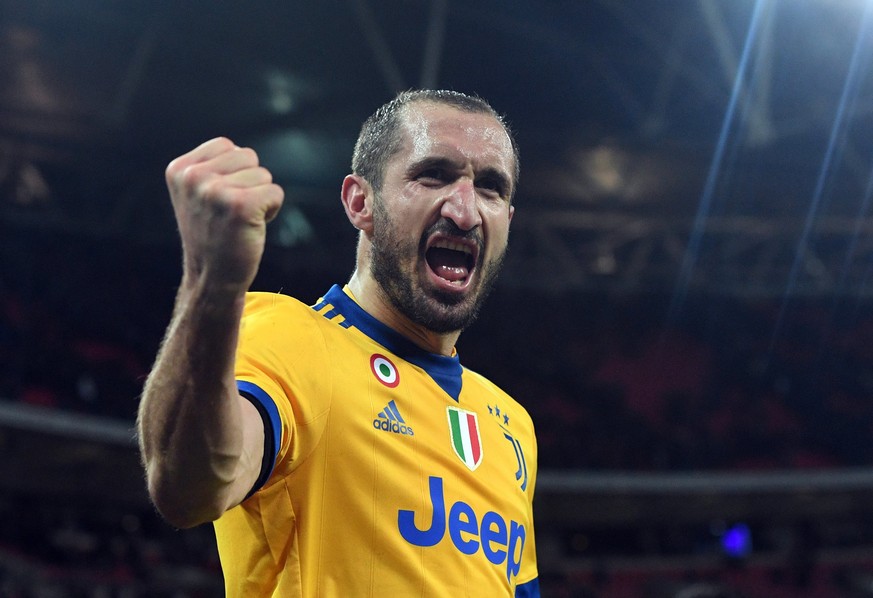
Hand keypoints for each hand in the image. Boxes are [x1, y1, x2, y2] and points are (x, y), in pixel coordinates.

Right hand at [165, 137, 283, 292]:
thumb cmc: (212, 234)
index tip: (220, 200)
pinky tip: (253, 226)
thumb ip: (210, 168)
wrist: (211, 278)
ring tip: (239, 220)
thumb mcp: (196, 195)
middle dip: (249, 182)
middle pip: (248, 156)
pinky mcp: (240, 206)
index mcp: (179, 169)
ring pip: (263, 174)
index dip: (234, 171)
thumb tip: (239, 150)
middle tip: (232, 212)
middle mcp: (193, 177)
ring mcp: (215, 191)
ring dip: (260, 197)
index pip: (226, 145)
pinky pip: (276, 192)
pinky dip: (272, 209)